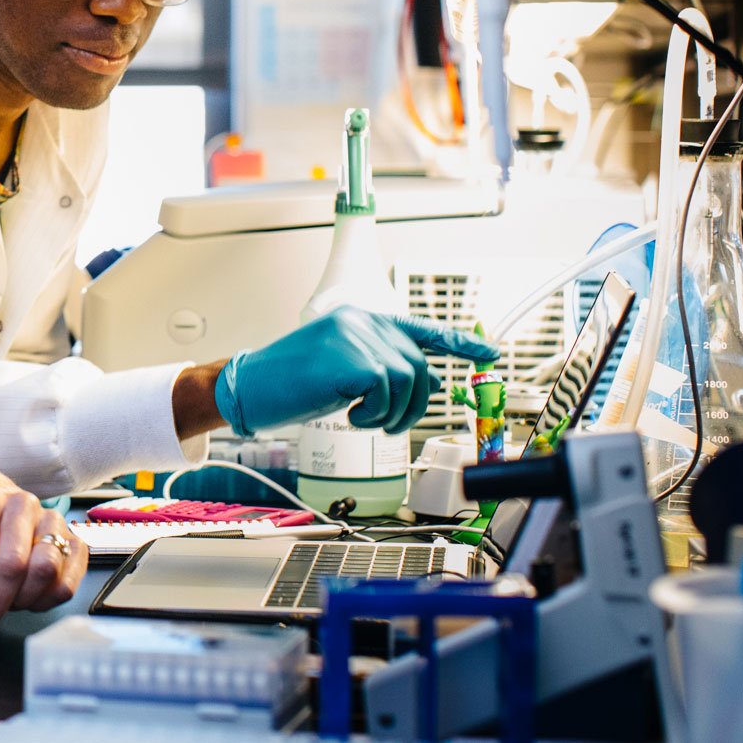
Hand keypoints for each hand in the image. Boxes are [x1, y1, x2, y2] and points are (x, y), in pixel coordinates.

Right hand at [213, 306, 500, 435]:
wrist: (251, 386)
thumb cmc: (290, 382)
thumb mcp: (341, 370)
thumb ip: (379, 368)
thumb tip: (429, 386)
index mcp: (362, 320)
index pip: (422, 328)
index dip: (460, 342)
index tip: (491, 353)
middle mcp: (364, 322)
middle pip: (420, 368)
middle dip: (413, 405)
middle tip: (384, 423)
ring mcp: (358, 337)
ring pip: (408, 383)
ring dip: (391, 414)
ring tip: (361, 418)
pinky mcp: (353, 359)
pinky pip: (387, 395)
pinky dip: (373, 416)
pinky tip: (349, 416)